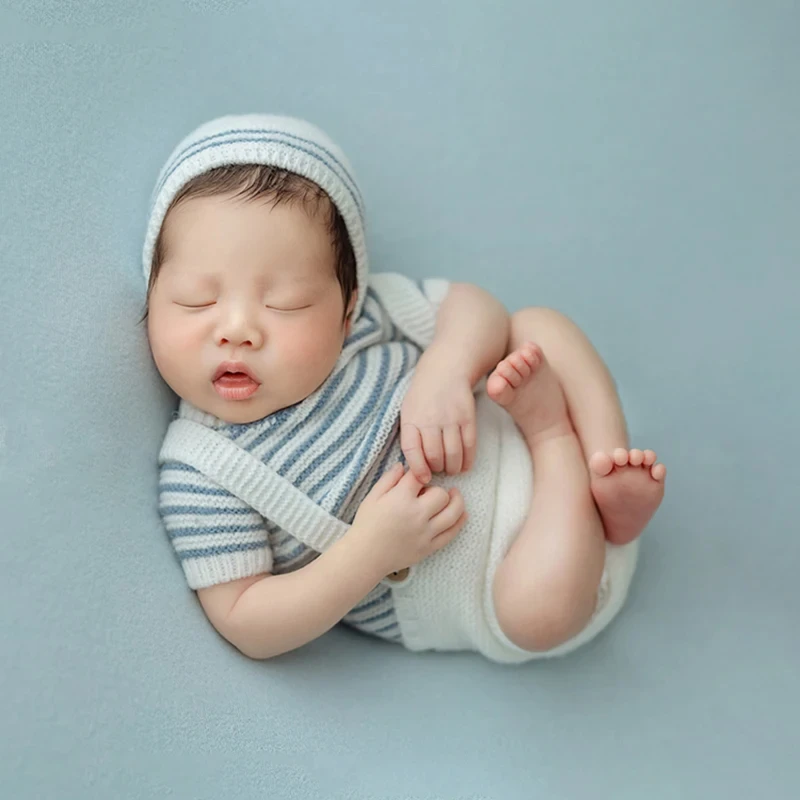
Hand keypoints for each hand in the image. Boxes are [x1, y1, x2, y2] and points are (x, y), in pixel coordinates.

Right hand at [351, 463, 467, 575]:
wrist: (365, 556)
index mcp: (401, 499)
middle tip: (429, 493)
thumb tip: (403, 465)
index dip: (419, 474)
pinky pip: (451, 533)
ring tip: (455, 495)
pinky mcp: (429, 547)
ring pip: (453, 512)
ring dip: (456, 501)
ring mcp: (425, 532)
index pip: (419, 477)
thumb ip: (389, 479)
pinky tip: (462, 514)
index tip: (417, 478)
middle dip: (437, 490)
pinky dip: (460, 522)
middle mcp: (417, 515)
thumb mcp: (372, 497)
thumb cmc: (366, 525)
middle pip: (441, 494)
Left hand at [400, 349, 476, 483]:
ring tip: (450, 468)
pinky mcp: (468, 417)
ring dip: (452, 467)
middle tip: (438, 471)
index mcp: (412, 418)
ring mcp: (451, 418)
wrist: (445, 370)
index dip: (418, 469)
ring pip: (453, 454)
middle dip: (437, 469)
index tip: (423, 478)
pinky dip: (468, 460)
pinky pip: (470, 445)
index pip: (412, 450)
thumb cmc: (423, 396)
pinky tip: (464, 465)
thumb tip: (414, 466)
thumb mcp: (407, 411)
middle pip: (435, 456)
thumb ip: (410, 436)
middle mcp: (431, 419)